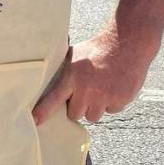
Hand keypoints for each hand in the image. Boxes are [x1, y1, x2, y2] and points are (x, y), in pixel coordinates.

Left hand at [32, 31, 154, 125]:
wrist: (127, 43)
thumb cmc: (98, 48)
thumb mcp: (75, 54)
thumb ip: (63, 69)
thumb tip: (44, 71)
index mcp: (73, 77)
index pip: (54, 98)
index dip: (44, 111)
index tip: (36, 121)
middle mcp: (87, 89)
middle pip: (75, 114)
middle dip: (78, 106)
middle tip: (84, 92)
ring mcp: (104, 96)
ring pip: (94, 115)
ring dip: (95, 106)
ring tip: (100, 88)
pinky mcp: (120, 100)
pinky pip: (112, 110)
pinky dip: (113, 102)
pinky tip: (114, 86)